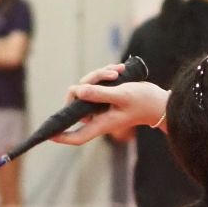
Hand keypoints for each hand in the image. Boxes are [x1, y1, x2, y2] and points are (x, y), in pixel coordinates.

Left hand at [51, 65, 169, 144]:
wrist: (158, 101)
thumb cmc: (144, 101)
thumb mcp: (122, 95)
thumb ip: (100, 93)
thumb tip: (78, 91)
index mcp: (101, 123)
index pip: (77, 136)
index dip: (61, 136)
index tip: (48, 135)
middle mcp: (98, 116)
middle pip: (77, 101)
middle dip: (86, 84)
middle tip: (107, 75)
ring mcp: (100, 107)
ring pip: (85, 88)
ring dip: (99, 75)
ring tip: (117, 71)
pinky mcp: (104, 97)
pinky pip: (95, 83)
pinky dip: (104, 74)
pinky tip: (119, 70)